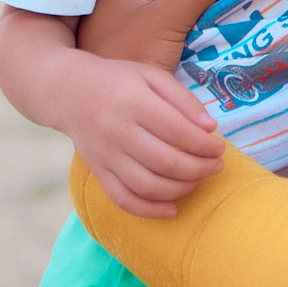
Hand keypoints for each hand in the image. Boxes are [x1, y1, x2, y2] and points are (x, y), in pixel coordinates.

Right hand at [66, 0, 254, 216]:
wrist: (67, 91)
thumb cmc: (118, 81)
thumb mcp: (152, 76)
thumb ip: (183, 100)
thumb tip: (210, 128)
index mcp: (134, 102)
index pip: (178, 132)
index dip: (206, 145)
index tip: (220, 147)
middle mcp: (117, 131)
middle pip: (166, 162)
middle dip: (200, 169)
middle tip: (217, 166)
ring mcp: (104, 155)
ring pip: (148, 185)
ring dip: (182, 189)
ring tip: (199, 180)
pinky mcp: (97, 172)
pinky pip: (123, 199)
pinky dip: (150, 210)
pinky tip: (172, 209)